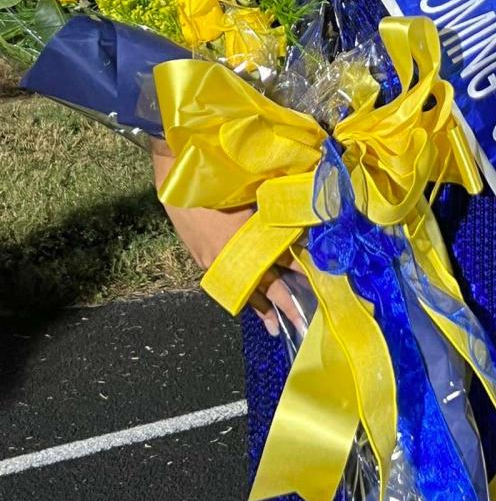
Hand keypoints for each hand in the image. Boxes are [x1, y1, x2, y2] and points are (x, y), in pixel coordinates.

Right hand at [149, 135, 304, 339]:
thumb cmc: (217, 177)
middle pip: (262, 284)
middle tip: (300, 324)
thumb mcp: (251, 192)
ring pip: (241, 288)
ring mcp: (213, 261)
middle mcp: (229, 255)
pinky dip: (239, 292)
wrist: (175, 175)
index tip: (317, 289)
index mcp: (245, 238)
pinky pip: (226, 281)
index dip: (298, 275)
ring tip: (272, 325)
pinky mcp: (201, 259)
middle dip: (282, 304)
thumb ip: (274, 208)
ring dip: (259, 305)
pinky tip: (247, 300)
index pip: (279, 262)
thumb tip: (299, 215)